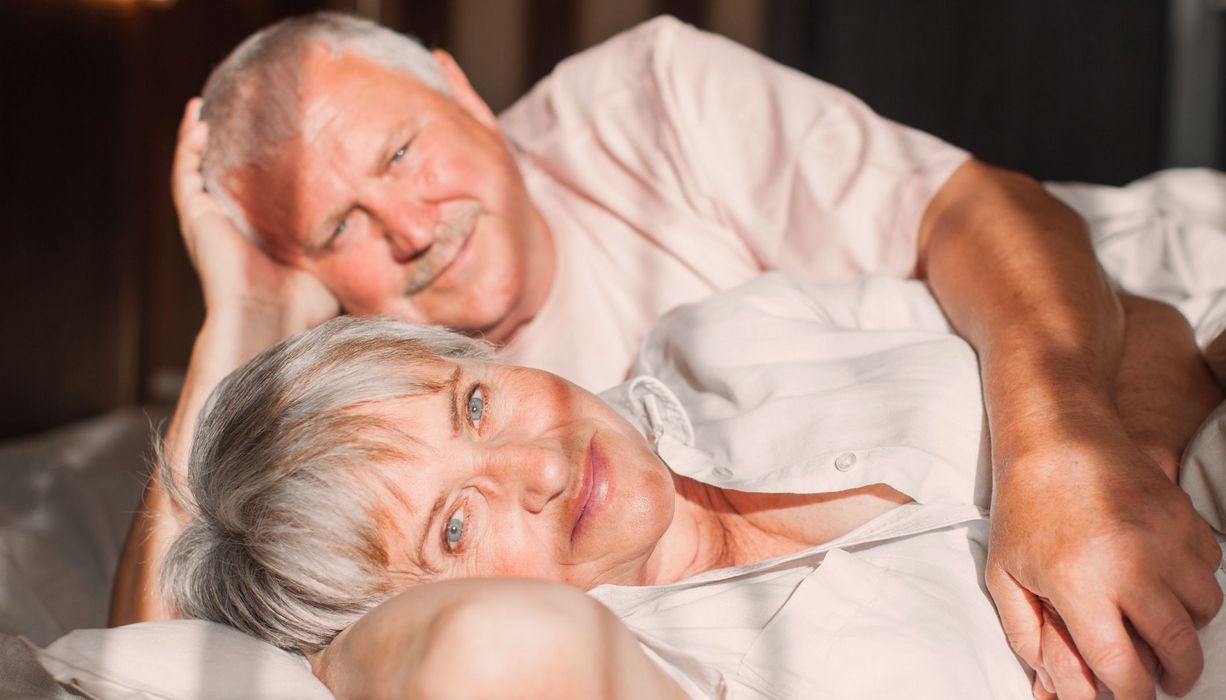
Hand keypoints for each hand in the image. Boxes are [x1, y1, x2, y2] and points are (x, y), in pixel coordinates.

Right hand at [172, 98, 337, 330]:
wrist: (270, 321)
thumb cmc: (304, 304)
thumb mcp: (333, 264)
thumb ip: (350, 245)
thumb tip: (392, 234)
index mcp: (259, 231)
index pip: (257, 187)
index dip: (262, 161)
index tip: (276, 129)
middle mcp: (231, 223)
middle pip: (224, 172)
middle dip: (227, 140)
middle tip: (237, 105)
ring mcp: (210, 219)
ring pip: (197, 166)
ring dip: (199, 134)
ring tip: (204, 104)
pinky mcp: (197, 216)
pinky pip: (186, 172)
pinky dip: (188, 143)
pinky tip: (199, 117)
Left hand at [987, 432, 1222, 699]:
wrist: (1056, 436)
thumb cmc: (1023, 508)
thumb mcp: (1004, 573)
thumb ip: (1026, 636)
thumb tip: (1053, 689)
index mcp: (1079, 585)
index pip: (1124, 668)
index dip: (1132, 695)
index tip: (1132, 697)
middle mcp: (1131, 565)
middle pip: (1178, 648)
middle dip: (1176, 676)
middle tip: (1167, 680)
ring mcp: (1164, 539)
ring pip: (1204, 609)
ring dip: (1187, 627)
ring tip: (1161, 625)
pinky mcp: (1184, 516)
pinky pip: (1210, 569)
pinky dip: (1194, 584)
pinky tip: (1164, 578)